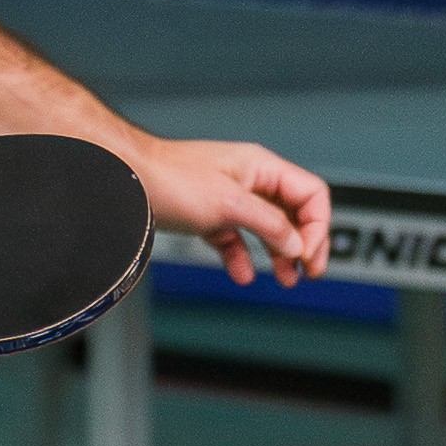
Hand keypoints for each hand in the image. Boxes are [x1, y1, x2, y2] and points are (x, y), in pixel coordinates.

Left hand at [129, 136, 330, 286]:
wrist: (127, 177)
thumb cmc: (171, 178)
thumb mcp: (230, 204)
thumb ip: (269, 224)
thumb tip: (297, 244)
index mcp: (261, 167)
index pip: (310, 194)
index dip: (317, 226)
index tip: (308, 255)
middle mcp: (249, 180)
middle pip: (293, 213)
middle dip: (304, 243)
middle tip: (308, 272)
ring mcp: (229, 197)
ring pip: (267, 228)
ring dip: (280, 254)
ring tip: (286, 278)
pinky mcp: (209, 214)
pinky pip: (237, 238)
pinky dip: (244, 257)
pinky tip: (243, 273)